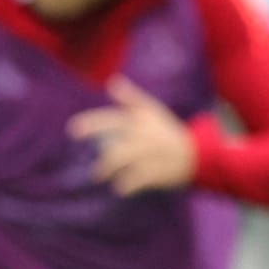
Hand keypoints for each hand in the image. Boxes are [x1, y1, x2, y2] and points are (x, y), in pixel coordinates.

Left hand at [68, 76, 197, 195]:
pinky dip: (125, 185)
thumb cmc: (168, 130)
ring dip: (110, 172)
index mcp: (140, 122)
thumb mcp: (152, 110)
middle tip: (97, 172)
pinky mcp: (157, 172)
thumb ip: (131, 98)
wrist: (196, 152)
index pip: (112, 121)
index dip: (92, 124)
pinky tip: (120, 188)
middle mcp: (143, 137)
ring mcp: (150, 155)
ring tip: (106, 178)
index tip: (72, 129)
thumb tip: (112, 81)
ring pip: (123, 165)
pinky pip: (135, 180)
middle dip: (103, 163)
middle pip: (115, 150)